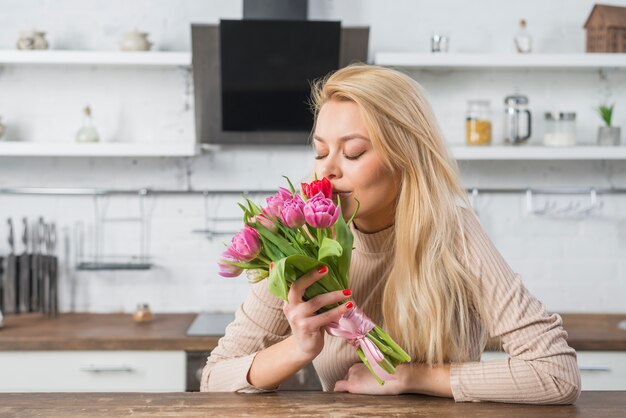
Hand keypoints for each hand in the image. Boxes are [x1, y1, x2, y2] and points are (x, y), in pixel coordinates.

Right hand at [283, 265, 352, 362]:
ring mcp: (297, 318)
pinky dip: (337, 310)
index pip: (293, 281)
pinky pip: (325, 316)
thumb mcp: (305, 308)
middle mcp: (290, 307)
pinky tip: (347, 306)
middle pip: (297, 287)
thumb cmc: (308, 323)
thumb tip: (322, 274)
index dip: (303, 273)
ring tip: (348, 292)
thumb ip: (308, 294)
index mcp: (289, 299)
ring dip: (334, 295)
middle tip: (326, 269)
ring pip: (316, 301)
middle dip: (312, 276)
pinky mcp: (306, 327)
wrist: (305, 348)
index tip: (319, 264)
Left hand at [335, 363, 452, 396]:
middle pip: (347, 378)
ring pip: (344, 383)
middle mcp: (354, 368)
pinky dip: (338, 392)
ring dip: (349, 389)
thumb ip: (371, 373)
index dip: (355, 381)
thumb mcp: (380, 370)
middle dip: (351, 384)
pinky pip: (338, 387)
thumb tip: (369, 380)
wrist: (400, 375)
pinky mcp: (353, 384)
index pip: (351, 374)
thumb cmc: (394, 373)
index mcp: (360, 364)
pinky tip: (340, 397)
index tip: (361, 386)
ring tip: (361, 394)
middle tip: (363, 391)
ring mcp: (352, 376)